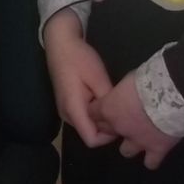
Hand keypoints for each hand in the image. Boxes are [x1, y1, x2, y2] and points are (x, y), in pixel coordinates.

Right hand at [43, 10, 117, 148]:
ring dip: (102, 120)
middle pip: (90, 135)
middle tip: (122, 111)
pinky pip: (84, 117)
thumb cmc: (79, 58)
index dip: (109, 137)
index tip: (122, 121)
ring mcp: (66, 110)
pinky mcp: (68, 104)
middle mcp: (67, 115)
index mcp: (73, 109)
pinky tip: (104, 100)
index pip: (91, 140)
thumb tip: (119, 117)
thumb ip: (108, 101)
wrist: (60, 43)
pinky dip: (96, 114)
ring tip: (114, 104)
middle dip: (107, 128)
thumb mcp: (98, 78)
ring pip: (88, 126)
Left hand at [89, 69, 182, 169]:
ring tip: (139, 138)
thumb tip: (124, 94)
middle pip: (106, 131)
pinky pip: (151, 162)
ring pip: (125, 151)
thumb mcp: (128, 80)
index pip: (92, 113)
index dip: (96, 111)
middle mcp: (119, 127)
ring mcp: (138, 141)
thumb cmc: (148, 80)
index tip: (101, 108)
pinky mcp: (157, 149)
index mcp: (108, 108)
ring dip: (130, 145)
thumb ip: (122, 93)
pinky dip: (152, 159)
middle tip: (122, 120)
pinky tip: (155, 154)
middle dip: (111, 127)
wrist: (172, 93)